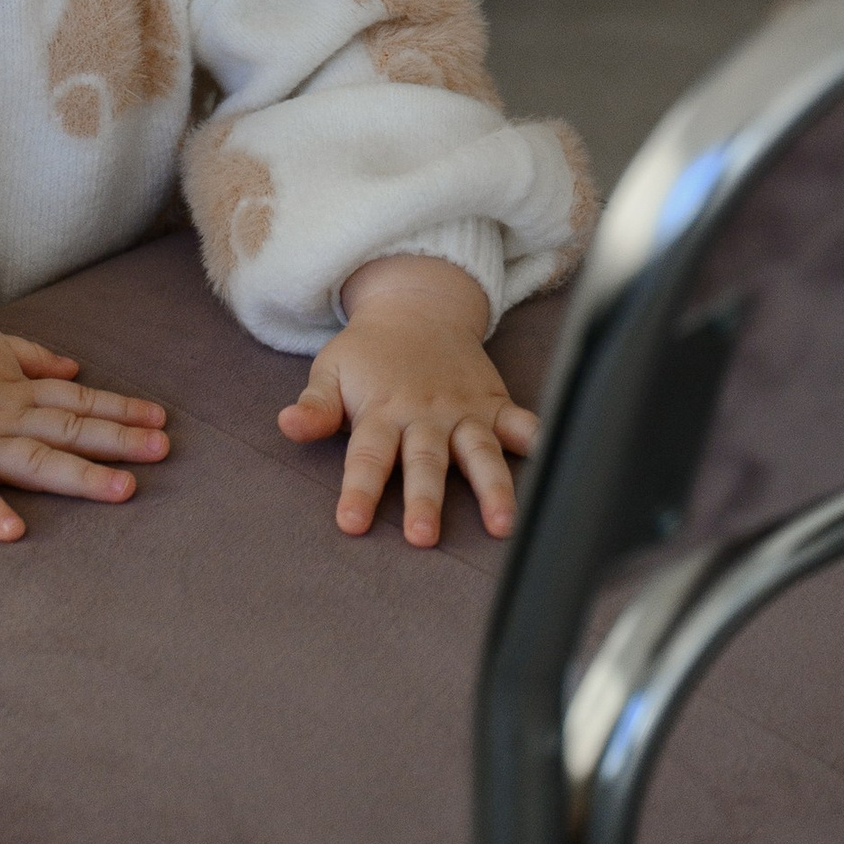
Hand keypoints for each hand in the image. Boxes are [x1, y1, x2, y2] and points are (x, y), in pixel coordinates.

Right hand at [0, 314, 169, 544]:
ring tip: (122, 491)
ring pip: (35, 460)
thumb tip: (75, 368)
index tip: (161, 419)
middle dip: (119, 440)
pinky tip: (13, 531)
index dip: (120, 409)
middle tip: (164, 451)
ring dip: (80, 474)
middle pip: (69, 428)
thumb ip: (30, 358)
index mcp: (13, 390)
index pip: (77, 400)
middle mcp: (2, 416)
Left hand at [277, 254, 535, 546]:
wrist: (417, 305)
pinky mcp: (493, 403)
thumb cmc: (369, 352)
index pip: (366, 456)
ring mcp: (463, 410)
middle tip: (422, 537)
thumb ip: (315, 405)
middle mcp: (424, 414)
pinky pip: (521, 422)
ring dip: (492, 487)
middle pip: (424, 461)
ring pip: (479, 452)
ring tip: (503, 525)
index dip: (358, 489)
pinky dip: (540, 441)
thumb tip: (285, 426)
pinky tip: (558, 465)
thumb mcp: (331, 370)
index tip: (351, 524)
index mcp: (381, 410)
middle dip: (424, 499)